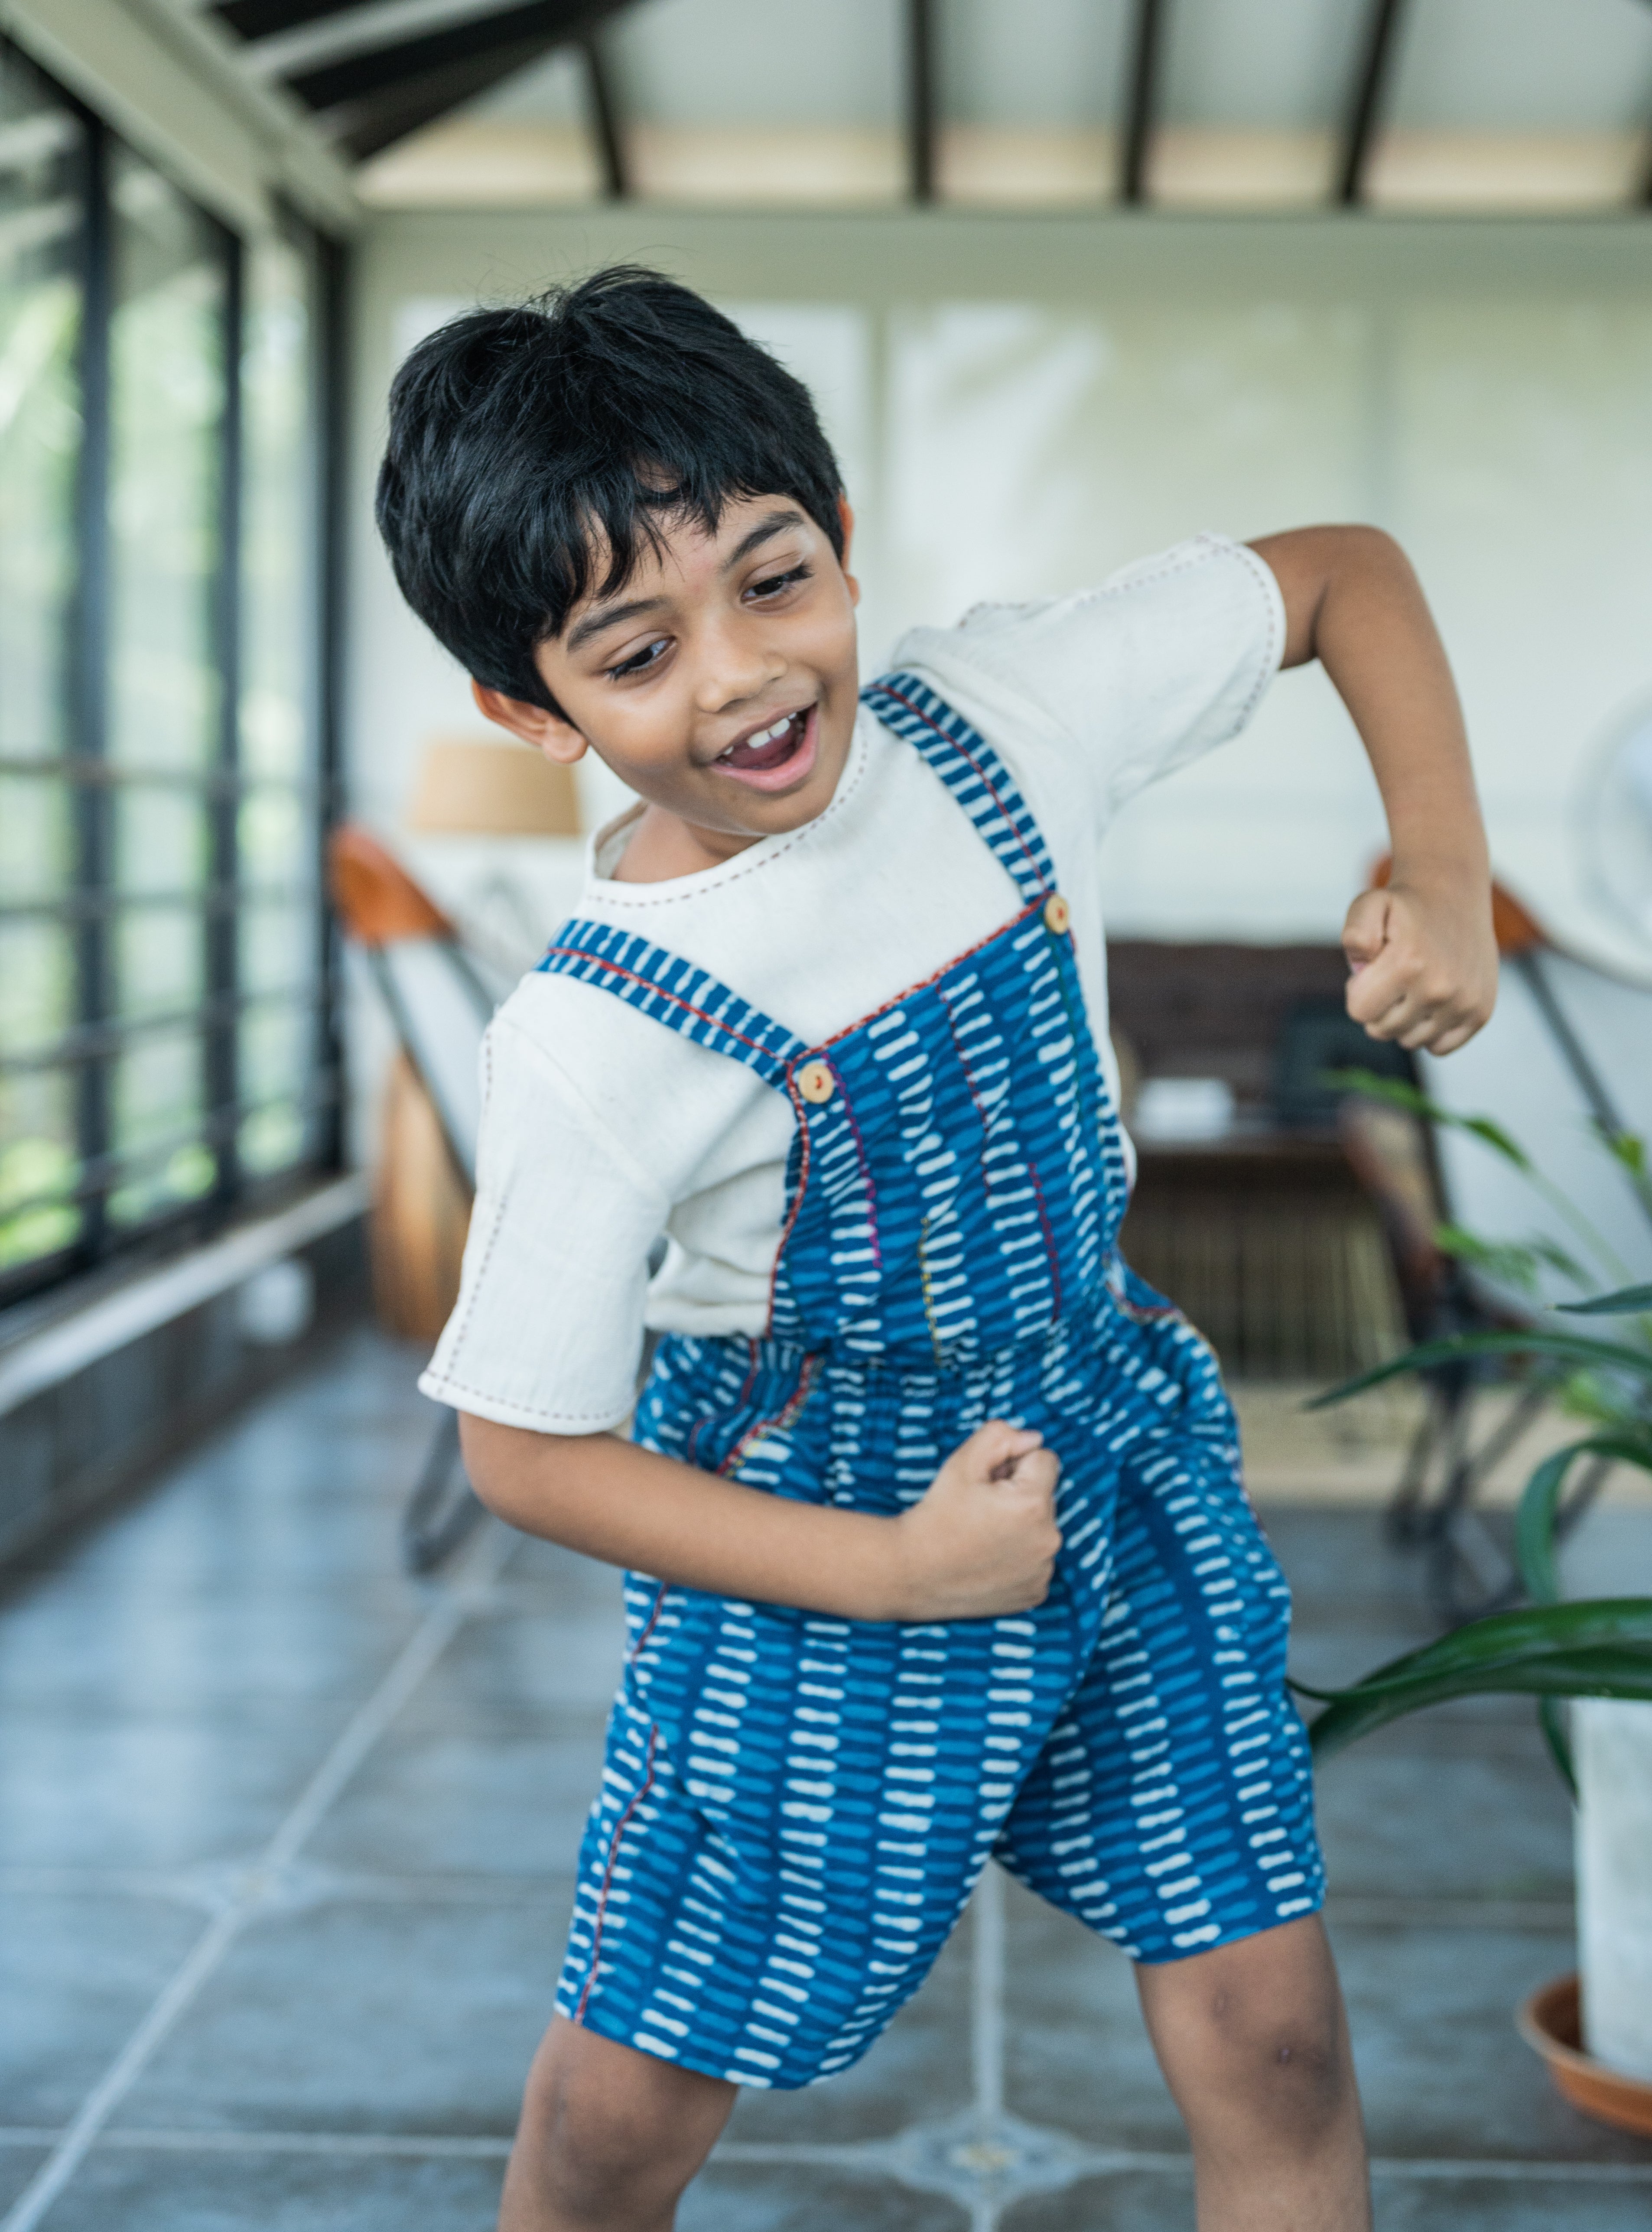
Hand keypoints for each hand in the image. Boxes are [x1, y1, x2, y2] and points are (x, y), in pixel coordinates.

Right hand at [887, 1421, 1061, 1621]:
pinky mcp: (1036, 1592)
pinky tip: (988, 1561)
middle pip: (1045, 1496)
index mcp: (1034, 1503)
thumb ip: (1001, 1437)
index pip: (1045, 1460)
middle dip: (1019, 1495)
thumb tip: (1034, 1439)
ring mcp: (1044, 1570)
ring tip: (982, 1537)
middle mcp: (1048, 1539)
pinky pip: (1037, 1560)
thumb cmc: (937, 1515)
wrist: (912, 1574)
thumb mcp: (962, 1463)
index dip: (1013, 1464)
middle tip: (980, 1510)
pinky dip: (1019, 1558)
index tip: (989, 1483)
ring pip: (1041, 1528)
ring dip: (1021, 1526)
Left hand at [1341, 874, 1496, 1054]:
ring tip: (1414, 986)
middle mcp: (1440, 988)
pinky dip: (1430, 1031)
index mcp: (1408, 964)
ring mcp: (1464, 1003)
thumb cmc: (1405, 907)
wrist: (1455, 895)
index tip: (1371, 972)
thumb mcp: (1369, 905)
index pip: (1359, 1012)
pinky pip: (1439, 1047)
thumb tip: (1361, 966)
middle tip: (1393, 977)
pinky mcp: (1481, 1013)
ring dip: (1404, 1020)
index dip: (1358, 992)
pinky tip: (1431, 1003)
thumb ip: (1354, 934)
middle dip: (1379, 1006)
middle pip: (1382, 1030)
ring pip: (1409, 1041)